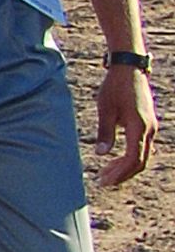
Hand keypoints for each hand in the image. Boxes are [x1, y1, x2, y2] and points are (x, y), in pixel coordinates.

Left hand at [97, 64, 156, 187]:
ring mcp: (151, 127)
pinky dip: (129, 157)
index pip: (134, 159)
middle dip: (122, 174)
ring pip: (142, 155)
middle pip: (140, 161)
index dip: (120, 173)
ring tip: (105, 173)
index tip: (105, 181)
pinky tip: (114, 160)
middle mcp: (150, 130)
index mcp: (140, 127)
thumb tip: (101, 154)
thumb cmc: (115, 87)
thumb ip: (105, 132)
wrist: (129, 69)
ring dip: (125, 167)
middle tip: (102, 181)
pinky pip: (142, 147)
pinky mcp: (147, 124)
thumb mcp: (106, 109)